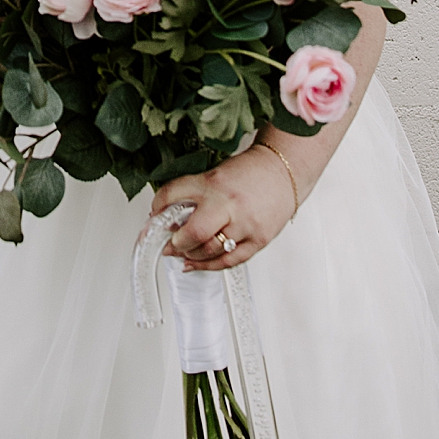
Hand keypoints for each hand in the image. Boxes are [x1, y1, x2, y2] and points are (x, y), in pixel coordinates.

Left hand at [150, 147, 296, 270]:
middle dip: (176, 242)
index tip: (154, 216)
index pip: (174, 194)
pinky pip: (229, 261)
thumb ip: (196, 195)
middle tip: (169, 244)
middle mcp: (228, 204)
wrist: (283, 172)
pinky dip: (210, 266)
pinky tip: (198, 264)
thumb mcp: (216, 175)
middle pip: (194, 233)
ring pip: (210, 251)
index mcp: (213, 183)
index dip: (158, 207)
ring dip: (191, 256)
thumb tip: (171, 216)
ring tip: (183, 253)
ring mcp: (245, 224)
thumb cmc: (250, 172)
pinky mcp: (258, 240)